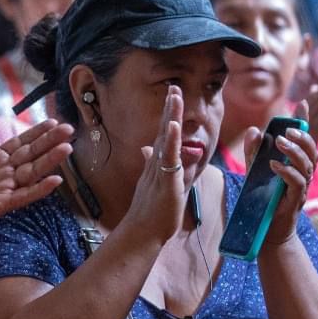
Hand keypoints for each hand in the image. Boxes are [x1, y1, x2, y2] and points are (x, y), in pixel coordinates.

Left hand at [0, 119, 72, 237]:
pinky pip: (24, 195)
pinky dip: (40, 189)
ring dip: (49, 161)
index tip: (52, 122)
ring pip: (32, 172)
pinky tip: (55, 181)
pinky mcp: (3, 203)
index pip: (20, 143)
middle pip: (31, 154)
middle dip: (49, 142)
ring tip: (66, 149)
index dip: (35, 133)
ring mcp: (6, 188)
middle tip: (68, 130)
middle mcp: (5, 172)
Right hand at [121, 85, 187, 244]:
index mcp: (157, 163)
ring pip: (167, 138)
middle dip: (170, 107)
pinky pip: (170, 157)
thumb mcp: (154, 183)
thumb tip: (147, 147)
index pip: (164, 134)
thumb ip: (153, 164)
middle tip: (173, 86)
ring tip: (174, 95)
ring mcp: (161, 170)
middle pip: (165, 129)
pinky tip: (175, 124)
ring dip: (171, 115)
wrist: (142, 232)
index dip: (169, 114)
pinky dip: (172, 140)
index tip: (172, 95)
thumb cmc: (150, 212)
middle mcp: (157, 162)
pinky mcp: (167, 180)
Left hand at [247, 101, 317, 251]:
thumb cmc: (263, 201)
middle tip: (288, 129)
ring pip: (307, 165)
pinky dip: (287, 172)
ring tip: (280, 143)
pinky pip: (298, 183)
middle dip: (302, 136)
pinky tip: (275, 165)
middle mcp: (303, 174)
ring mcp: (301, 188)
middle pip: (312, 150)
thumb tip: (254, 130)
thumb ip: (254, 152)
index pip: (304, 140)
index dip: (305, 122)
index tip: (301, 103)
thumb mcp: (254, 171)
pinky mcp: (295, 201)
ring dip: (294, 151)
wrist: (265, 233)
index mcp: (295, 165)